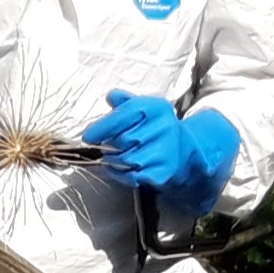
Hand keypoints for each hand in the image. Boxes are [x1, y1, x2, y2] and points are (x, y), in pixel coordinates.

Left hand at [82, 89, 239, 216]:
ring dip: (112, 160)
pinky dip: (119, 174)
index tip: (89, 135)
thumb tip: (111, 96)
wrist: (184, 152)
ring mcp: (165, 151)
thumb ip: (125, 103)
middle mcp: (164, 128)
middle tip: (106, 146)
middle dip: (108, 145)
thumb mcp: (145, 109)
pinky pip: (131, 176)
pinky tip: (119, 168)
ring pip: (125, 159)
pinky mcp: (163, 172)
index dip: (103, 127)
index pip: (125, 115)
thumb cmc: (157, 129)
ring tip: (114, 156)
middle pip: (122, 140)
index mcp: (157, 108)